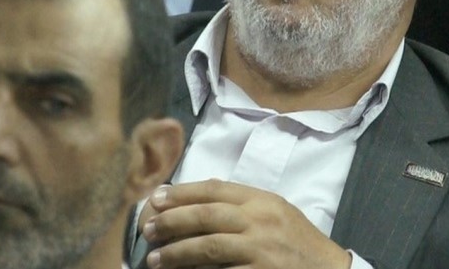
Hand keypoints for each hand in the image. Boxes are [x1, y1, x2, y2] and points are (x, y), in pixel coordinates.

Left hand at [141, 179, 350, 268]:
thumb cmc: (300, 243)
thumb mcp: (277, 212)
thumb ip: (245, 204)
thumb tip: (202, 198)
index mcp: (263, 200)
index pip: (215, 189)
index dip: (182, 193)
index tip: (156, 198)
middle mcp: (261, 220)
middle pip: (206, 215)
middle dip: (172, 221)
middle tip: (148, 229)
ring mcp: (261, 249)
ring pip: (209, 246)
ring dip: (177, 253)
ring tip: (154, 259)